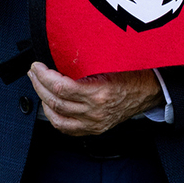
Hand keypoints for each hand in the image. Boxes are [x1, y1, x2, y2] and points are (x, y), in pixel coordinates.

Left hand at [27, 62, 161, 135]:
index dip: (44, 76)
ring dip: (42, 100)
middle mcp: (95, 111)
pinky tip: (48, 105)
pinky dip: (53, 117)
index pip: (61, 87)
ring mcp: (94, 123)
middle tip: (33, 72)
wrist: (150, 90)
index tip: (37, 66)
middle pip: (56, 102)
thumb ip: (86, 62)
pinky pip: (67, 129)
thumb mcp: (111, 61)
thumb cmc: (134, 72)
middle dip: (39, 85)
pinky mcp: (94, 129)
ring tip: (37, 86)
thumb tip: (60, 54)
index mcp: (99, 92)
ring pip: (57, 117)